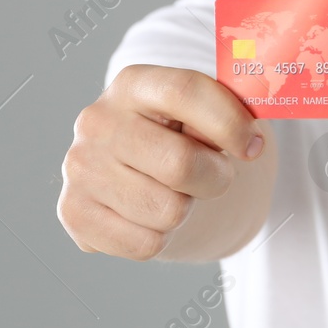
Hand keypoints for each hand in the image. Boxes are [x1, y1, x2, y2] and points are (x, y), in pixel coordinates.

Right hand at [58, 64, 267, 259]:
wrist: (130, 168)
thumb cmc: (179, 134)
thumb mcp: (201, 111)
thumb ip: (226, 113)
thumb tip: (250, 140)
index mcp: (133, 83)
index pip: (186, 91)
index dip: (229, 122)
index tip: (253, 147)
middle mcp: (98, 121)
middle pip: (180, 164)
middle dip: (214, 178)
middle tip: (213, 175)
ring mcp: (80, 168)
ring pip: (168, 211)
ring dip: (186, 209)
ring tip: (173, 191)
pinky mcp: (74, 213)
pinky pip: (146, 244)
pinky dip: (160, 237)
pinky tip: (148, 213)